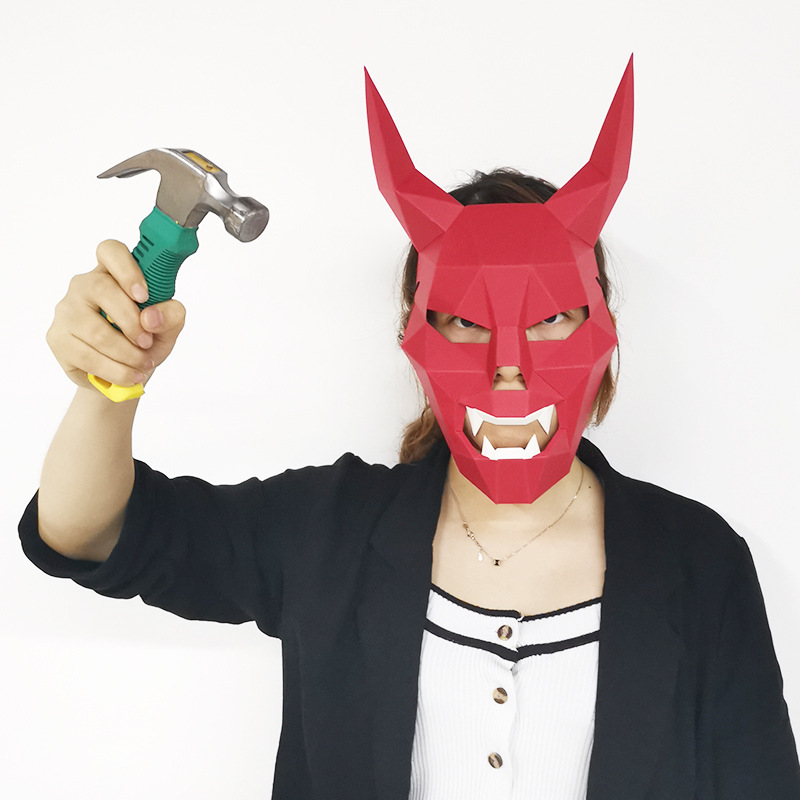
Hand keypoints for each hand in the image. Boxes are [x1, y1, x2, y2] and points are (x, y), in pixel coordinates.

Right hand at [47, 240, 185, 391]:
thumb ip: (171, 315)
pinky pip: (87, 356)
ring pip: (95, 330)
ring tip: (143, 364)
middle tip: (148, 342)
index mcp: (113, 273)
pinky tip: (130, 375)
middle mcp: (84, 285)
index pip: (110, 251)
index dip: (127, 269)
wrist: (125, 373)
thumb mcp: (168, 328)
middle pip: (101, 288)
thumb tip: (151, 317)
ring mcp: (67, 310)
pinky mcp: (57, 338)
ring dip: (127, 353)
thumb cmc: (145, 340)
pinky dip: (115, 370)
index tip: (144, 296)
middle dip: (131, 322)